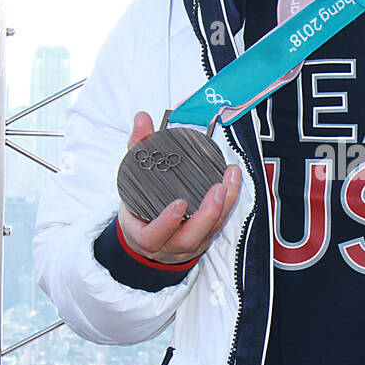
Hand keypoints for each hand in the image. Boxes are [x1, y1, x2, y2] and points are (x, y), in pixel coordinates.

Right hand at [117, 110, 241, 263]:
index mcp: (145, 236)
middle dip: (206, 214)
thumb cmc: (138, 209)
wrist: (146, 237)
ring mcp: (188, 245)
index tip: (180, 204)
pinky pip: (219, 225)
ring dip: (223, 207)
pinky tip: (233, 182)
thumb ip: (137, 149)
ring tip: (230, 179)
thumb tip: (143, 119)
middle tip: (217, 189)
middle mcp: (168, 245)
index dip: (167, 222)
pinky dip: (228, 204)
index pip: (154, 235)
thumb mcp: (131, 182)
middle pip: (189, 238)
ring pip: (209, 232)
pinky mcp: (204, 239)